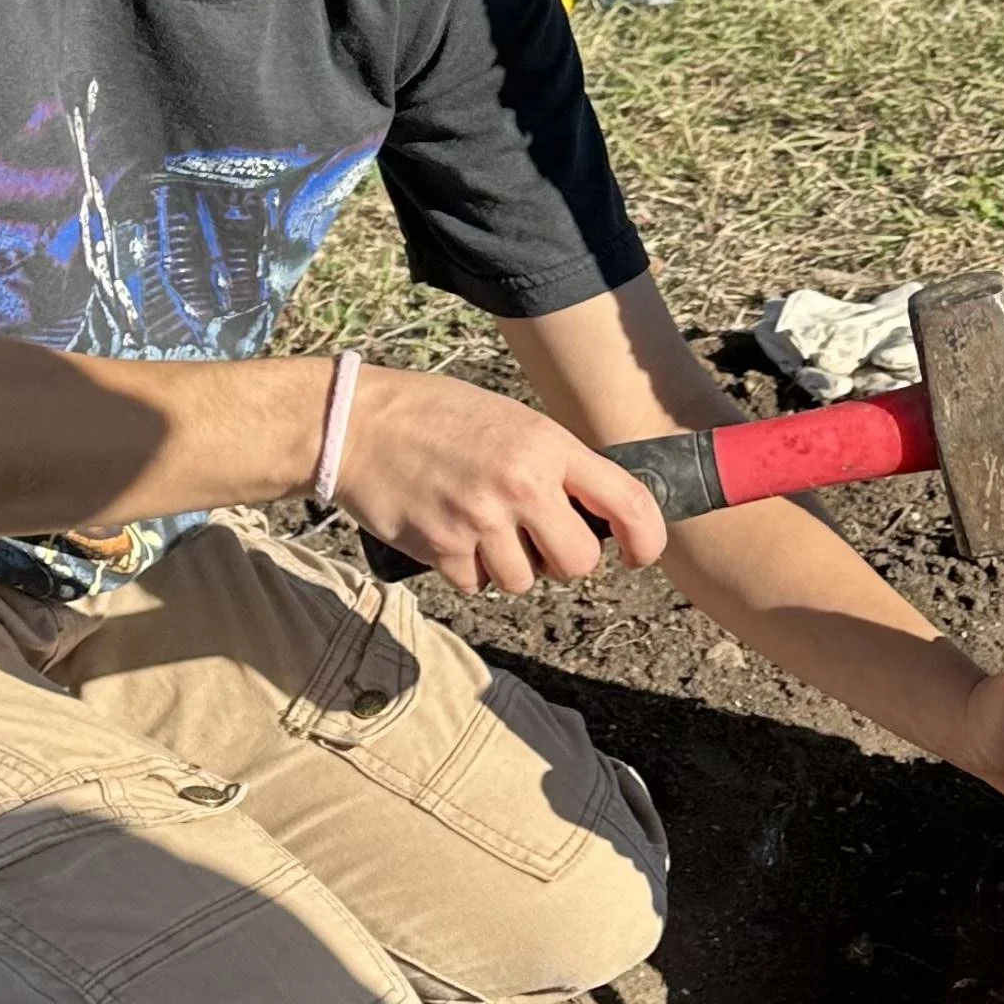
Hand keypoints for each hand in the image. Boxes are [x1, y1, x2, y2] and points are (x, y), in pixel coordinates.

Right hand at [336, 366, 667, 594]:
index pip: (626, 501)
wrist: (358, 424)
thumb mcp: (511, 421)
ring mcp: (481, 520)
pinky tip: (449, 532)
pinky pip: (477, 585)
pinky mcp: (444, 549)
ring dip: (508, 566)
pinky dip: (467, 570)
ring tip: (479, 525)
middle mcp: (521, 485)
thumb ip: (554, 465)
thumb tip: (594, 516)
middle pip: (578, 562)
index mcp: (548, 446)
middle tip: (536, 538)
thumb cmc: (437, 418)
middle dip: (562, 560)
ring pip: (525, 582)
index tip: (637, 554)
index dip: (645, 539)